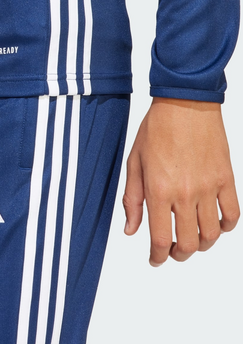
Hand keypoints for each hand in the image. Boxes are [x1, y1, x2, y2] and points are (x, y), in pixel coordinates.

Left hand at [123, 97, 239, 266]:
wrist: (184, 104)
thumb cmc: (156, 129)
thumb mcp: (134, 162)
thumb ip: (132, 199)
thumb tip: (131, 229)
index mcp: (158, 190)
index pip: (160, 238)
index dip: (158, 256)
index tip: (156, 259)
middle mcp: (185, 193)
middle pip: (189, 243)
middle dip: (179, 254)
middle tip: (173, 251)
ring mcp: (209, 187)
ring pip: (211, 234)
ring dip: (201, 244)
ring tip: (192, 238)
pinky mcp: (226, 179)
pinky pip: (232, 214)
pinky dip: (225, 227)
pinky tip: (214, 224)